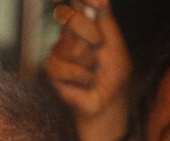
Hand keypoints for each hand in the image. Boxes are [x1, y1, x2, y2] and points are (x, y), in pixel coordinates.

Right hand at [44, 0, 132, 140]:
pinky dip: (81, 76)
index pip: (75, 2)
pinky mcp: (52, 68)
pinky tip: (85, 82)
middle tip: (98, 48)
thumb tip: (100, 0)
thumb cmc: (113, 74)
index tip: (97, 3)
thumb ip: (106, 21)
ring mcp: (59, 50)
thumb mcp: (116, 44)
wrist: (107, 101)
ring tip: (93, 70)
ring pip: (69, 46)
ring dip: (88, 61)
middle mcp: (70, 33)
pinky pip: (63, 67)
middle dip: (91, 33)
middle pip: (70, 17)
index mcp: (86, 23)